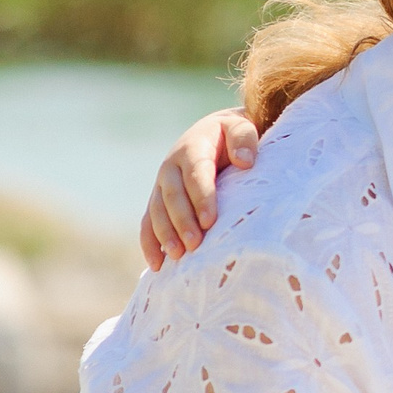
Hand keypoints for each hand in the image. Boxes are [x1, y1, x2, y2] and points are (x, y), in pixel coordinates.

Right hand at [141, 109, 259, 268]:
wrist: (215, 134)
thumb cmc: (233, 136)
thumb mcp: (242, 127)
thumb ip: (244, 139)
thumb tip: (245, 161)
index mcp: (192, 147)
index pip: (196, 174)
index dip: (201, 197)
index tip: (210, 221)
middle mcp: (171, 167)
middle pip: (173, 196)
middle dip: (182, 221)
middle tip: (195, 245)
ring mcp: (161, 185)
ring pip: (156, 211)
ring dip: (165, 234)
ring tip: (177, 256)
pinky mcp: (158, 201)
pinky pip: (147, 223)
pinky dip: (150, 244)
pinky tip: (157, 265)